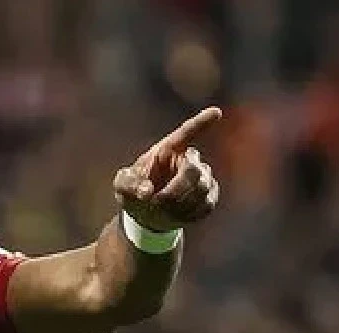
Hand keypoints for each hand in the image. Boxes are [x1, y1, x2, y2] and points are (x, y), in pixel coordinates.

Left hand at [114, 106, 222, 232]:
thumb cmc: (134, 191)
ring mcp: (202, 177)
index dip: (201, 122)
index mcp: (168, 149)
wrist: (146, 213)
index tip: (216, 112)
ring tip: (162, 209)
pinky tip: (176, 215)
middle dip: (177, 189)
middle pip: (194, 170)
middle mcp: (188, 159)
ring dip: (181, 203)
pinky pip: (207, 203)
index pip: (186, 132)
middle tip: (157, 202)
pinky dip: (190, 213)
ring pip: (202, 187)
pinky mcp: (209, 195)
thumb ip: (129, 184)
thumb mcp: (122, 185)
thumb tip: (146, 191)